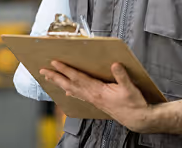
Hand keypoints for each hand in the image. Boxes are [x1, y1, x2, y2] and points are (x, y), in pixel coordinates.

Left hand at [40, 61, 154, 132]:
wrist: (138, 119)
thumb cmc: (134, 104)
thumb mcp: (130, 88)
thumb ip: (122, 76)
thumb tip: (115, 65)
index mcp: (98, 91)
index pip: (78, 78)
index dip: (66, 70)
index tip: (55, 63)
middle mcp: (93, 96)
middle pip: (70, 85)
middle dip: (56, 77)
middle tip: (43, 71)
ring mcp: (94, 100)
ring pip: (72, 90)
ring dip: (60, 83)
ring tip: (50, 78)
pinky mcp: (97, 102)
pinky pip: (79, 96)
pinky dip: (71, 92)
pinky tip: (67, 92)